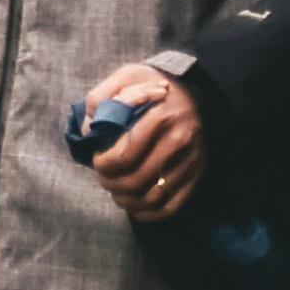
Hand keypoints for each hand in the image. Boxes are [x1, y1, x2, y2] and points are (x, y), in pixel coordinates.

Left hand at [87, 64, 208, 220]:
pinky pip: (173, 205)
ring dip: (128, 201)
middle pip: (135, 180)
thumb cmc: (156, 84)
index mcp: (159, 119)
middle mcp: (178, 143)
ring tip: (116, 192)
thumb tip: (88, 128)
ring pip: (153, 197)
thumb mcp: (127, 76)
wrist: (200, 93)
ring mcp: (190, 162)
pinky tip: (135, 206)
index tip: (97, 160)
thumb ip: (102, 97)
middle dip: (111, 183)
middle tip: (103, 178)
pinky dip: (150, 213)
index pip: (124, 156)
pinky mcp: (197, 175)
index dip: (103, 164)